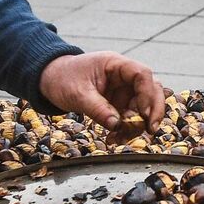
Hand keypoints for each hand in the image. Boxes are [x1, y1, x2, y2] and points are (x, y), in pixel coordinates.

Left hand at [38, 52, 166, 131]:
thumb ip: (98, 108)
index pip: (141, 74)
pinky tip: (115, 138)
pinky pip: (129, 117)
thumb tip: (117, 125)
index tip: (145, 114)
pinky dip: (126, 129)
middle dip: (153, 111)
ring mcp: (122, 90)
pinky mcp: (117, 104)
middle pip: (151, 89)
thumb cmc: (62, 78)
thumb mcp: (77, 94)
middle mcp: (123, 76)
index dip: (148, 94)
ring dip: (137, 124)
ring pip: (142, 106)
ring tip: (122, 139)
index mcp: (115, 64)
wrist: (50, 80)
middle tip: (151, 130)